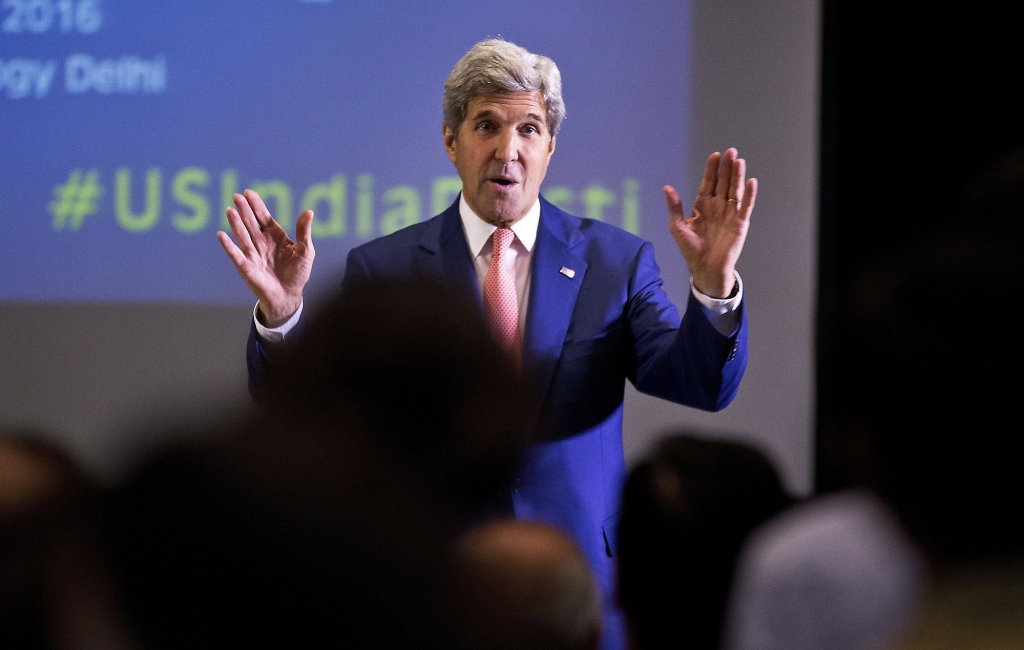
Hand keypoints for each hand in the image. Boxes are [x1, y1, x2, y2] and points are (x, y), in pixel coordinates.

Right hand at [217, 189, 315, 326]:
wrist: (289, 295)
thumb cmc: (298, 273)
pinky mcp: (246, 267)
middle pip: (251, 223)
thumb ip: (304, 232)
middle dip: (244, 210)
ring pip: (242, 235)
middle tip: (237, 196)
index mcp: (275, 236)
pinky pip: (236, 255)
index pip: (264, 217)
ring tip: (230, 210)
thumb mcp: (306, 251)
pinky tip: (221, 235)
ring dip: (236, 223)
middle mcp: (261, 242)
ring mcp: (253, 254)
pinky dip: (228, 246)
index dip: (256, 205)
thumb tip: (308, 212)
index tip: (248, 193)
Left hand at [664, 148, 756, 297]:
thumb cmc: (691, 249)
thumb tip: (667, 187)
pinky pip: (746, 206)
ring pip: (735, 191)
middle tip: (731, 151)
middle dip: (727, 167)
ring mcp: (730, 214)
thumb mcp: (678, 227)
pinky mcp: (740, 223)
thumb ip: (674, 207)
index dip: (711, 170)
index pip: (708, 183)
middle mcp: (717, 206)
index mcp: (703, 205)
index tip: (714, 156)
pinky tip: (751, 182)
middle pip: (724, 182)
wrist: (705, 267)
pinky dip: (749, 195)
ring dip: (738, 176)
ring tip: (739, 162)